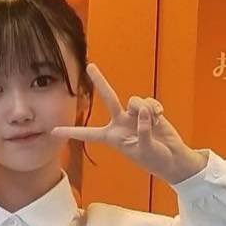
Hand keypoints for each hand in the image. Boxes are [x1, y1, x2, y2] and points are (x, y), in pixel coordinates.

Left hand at [52, 63, 206, 184]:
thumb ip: (142, 129)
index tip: (53, 132)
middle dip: (100, 82)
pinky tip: (160, 117)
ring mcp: (133, 116)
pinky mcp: (148, 111)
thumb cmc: (155, 160)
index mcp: (113, 138)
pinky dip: (155, 108)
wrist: (172, 158)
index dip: (71, 132)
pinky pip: (148, 102)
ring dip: (144, 109)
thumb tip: (142, 111)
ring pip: (134, 100)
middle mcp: (120, 124)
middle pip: (109, 99)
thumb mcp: (145, 149)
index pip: (89, 134)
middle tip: (89, 66)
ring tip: (153, 121)